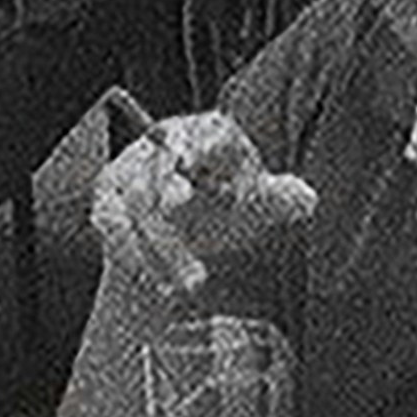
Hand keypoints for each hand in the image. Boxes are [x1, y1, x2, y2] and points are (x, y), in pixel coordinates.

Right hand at [96, 109, 316, 313]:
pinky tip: (161, 282)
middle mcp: (165, 141)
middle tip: (186, 229)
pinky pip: (115, 227)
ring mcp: (132, 169)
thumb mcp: (257, 204)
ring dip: (162, 249)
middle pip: (162, 171)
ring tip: (193, 284)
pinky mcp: (110, 201)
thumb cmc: (227, 205)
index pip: (201, 135)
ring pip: (137, 205)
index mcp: (208, 132)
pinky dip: (137, 256)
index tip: (191, 188)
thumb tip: (307, 200)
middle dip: (170, 205)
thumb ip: (281, 200)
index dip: (195, 153)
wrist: (188, 227)